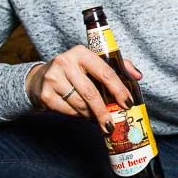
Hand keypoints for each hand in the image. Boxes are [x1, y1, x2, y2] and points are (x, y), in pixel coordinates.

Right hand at [25, 46, 141, 130]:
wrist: (40, 78)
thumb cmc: (73, 71)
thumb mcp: (93, 63)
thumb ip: (117, 66)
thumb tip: (137, 76)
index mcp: (81, 52)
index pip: (105, 72)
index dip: (118, 89)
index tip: (127, 103)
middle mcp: (65, 62)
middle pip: (91, 93)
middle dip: (103, 111)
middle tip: (111, 124)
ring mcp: (53, 78)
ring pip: (80, 104)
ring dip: (91, 114)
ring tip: (96, 116)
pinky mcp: (45, 94)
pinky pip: (68, 111)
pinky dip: (78, 115)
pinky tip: (81, 112)